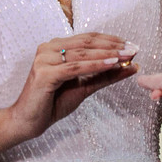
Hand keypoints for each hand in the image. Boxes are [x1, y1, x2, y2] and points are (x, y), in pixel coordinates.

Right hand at [4, 33, 138, 141]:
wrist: (26, 122)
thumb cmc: (52, 103)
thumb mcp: (83, 87)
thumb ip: (105, 75)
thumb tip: (131, 66)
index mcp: (55, 47)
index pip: (88, 39)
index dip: (111, 40)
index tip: (132, 45)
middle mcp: (48, 48)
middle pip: (87, 43)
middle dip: (114, 45)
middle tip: (134, 48)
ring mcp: (44, 59)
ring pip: (83, 54)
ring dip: (108, 54)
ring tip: (127, 56)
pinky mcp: (44, 74)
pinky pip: (75, 68)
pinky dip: (96, 65)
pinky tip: (112, 64)